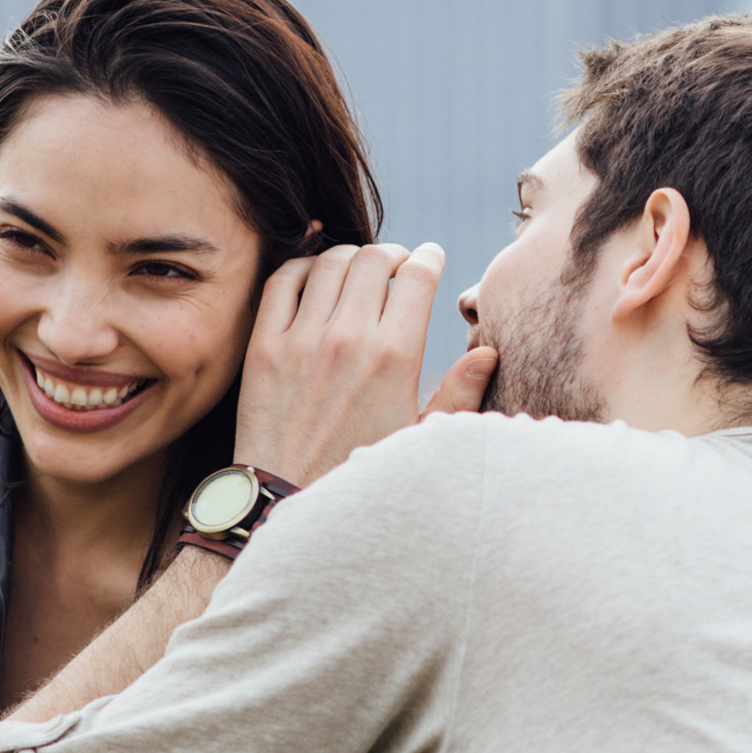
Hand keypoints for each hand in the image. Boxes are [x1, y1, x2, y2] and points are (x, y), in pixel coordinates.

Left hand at [234, 242, 497, 485]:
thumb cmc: (361, 470)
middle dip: (392, 254)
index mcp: (395, 357)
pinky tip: (313, 277)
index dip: (429, 258)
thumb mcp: (419, 437)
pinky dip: (301, 266)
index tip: (429, 258)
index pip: (418, 276)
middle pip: (375, 258)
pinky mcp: (264, 346)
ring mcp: (302, 340)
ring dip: (349, 257)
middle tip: (394, 265)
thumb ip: (458, 393)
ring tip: (356, 272)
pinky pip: (282, 281)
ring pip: (329, 262)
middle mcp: (348, 339)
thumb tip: (487, 352)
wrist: (288, 498)